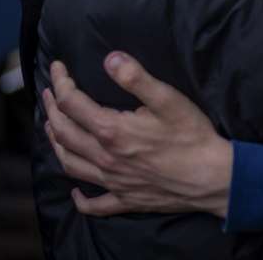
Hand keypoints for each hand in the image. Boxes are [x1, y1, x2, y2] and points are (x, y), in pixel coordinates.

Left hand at [43, 53, 232, 217]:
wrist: (212, 178)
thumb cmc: (192, 136)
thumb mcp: (168, 99)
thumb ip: (136, 77)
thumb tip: (110, 59)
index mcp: (111, 130)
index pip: (72, 103)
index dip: (61, 82)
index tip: (57, 66)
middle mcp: (105, 158)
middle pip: (64, 133)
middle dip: (52, 108)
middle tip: (49, 92)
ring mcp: (113, 181)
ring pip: (70, 164)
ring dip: (56, 144)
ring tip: (52, 127)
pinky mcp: (126, 199)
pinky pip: (95, 204)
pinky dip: (81, 199)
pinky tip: (76, 193)